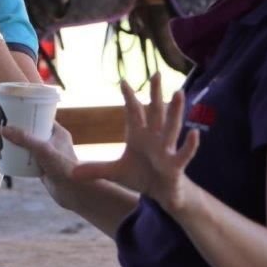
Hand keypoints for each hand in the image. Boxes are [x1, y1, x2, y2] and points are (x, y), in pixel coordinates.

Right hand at [2, 123, 81, 208]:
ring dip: (12, 146)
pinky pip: (26, 160)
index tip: (10, 115)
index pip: (40, 118)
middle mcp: (52, 142)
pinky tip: (4, 159)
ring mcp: (46, 156)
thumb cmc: (63, 167)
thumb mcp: (43, 149)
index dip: (26, 115)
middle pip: (30, 133)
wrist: (73, 192)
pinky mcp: (42, 168)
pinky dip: (15, 159)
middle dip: (14, 133)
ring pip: (26, 147)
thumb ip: (25, 139)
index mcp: (57, 132)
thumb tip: (4, 129)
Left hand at [72, 73, 198, 213]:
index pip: (134, 113)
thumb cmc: (141, 175)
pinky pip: (184, 153)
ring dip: (175, 110)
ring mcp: (166, 150)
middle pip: (155, 112)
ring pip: (172, 126)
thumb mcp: (115, 172)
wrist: (161, 193)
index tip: (123, 82)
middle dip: (155, 93)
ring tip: (179, 92)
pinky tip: (195, 134)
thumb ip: (96, 170)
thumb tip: (71, 173)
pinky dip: (190, 145)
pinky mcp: (175, 165)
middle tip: (157, 73)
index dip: (129, 98)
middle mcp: (154, 138)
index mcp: (139, 135)